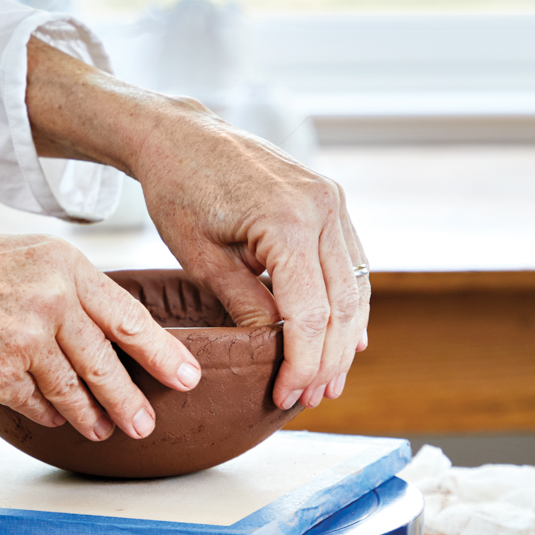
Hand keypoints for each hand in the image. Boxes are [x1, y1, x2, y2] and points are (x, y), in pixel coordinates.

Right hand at [0, 234, 200, 439]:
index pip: (128, 315)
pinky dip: (47, 413)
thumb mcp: (14, 259)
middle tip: (146, 424)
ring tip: (102, 429)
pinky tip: (52, 417)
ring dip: (91, 415)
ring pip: (74, 389)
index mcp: (61, 263)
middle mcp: (51, 298)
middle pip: (107, 361)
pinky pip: (37, 403)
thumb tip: (100, 327)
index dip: (164, 352)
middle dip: (131, 399)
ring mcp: (26, 338)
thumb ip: (60, 287)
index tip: (189, 376)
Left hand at [25, 39, 369, 412]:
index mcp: (288, 222)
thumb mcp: (202, 259)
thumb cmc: (178, 192)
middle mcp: (323, 207)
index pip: (310, 314)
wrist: (180, 135)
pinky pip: (349, 262)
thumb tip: (275, 354)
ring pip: (355, 286)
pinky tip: (338, 339)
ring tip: (325, 380)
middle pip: (343, 305)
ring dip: (344, 338)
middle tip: (309, 398)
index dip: (302, 363)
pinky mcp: (330, 199)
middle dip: (328, 360)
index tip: (285, 396)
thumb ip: (246, 307)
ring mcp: (332, 200)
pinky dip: (346, 303)